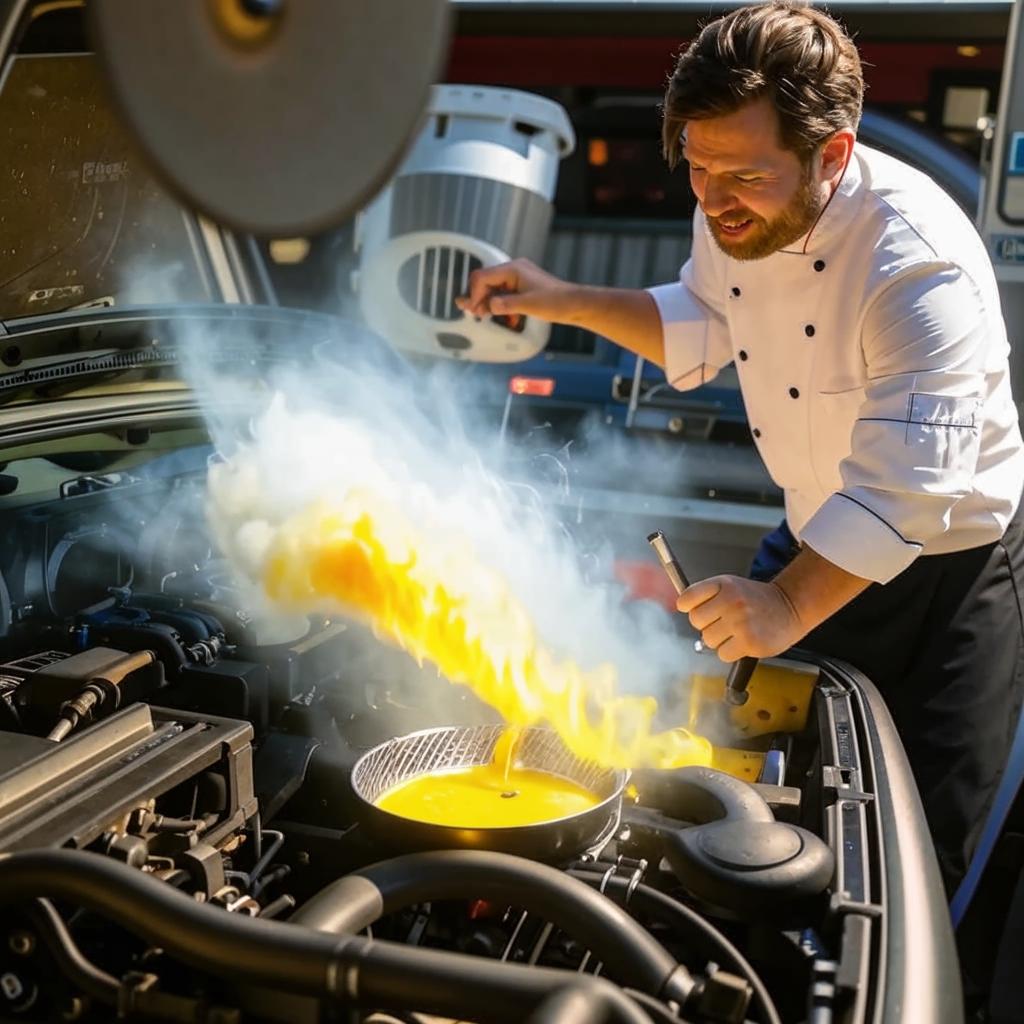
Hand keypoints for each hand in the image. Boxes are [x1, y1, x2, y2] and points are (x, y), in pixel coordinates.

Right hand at [455, 258, 578, 327]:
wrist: (574, 304)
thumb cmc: (556, 302)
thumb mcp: (528, 305)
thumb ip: (505, 305)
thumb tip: (488, 306)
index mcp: (513, 269)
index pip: (482, 277)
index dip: (474, 293)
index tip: (472, 310)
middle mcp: (513, 270)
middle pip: (485, 281)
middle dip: (478, 297)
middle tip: (473, 313)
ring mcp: (518, 278)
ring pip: (494, 289)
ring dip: (489, 303)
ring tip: (485, 316)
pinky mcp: (522, 287)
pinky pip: (504, 294)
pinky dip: (501, 305)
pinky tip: (507, 319)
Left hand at [676, 575, 805, 661]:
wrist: (790, 607)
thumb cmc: (756, 599)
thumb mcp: (731, 585)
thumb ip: (706, 595)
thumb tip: (680, 607)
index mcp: (724, 585)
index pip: (686, 598)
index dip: (688, 607)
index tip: (696, 609)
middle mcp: (731, 601)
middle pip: (696, 621)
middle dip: (706, 624)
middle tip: (723, 621)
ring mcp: (741, 622)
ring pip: (708, 640)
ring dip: (719, 639)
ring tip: (736, 630)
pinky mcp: (750, 642)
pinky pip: (723, 654)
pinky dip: (730, 651)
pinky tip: (742, 641)